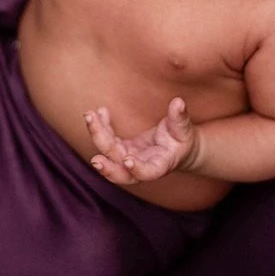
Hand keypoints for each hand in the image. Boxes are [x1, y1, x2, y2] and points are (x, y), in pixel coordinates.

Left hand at [83, 99, 199, 185]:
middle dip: (107, 166)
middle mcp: (141, 166)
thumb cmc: (183, 140)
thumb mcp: (184, 129)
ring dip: (98, 136)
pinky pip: (107, 141)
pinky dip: (102, 127)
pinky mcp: (122, 150)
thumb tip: (178, 102)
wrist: (177, 148)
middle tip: (95, 159)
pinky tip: (100, 112)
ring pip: (109, 154)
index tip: (128, 160)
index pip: (148, 172)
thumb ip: (180, 118)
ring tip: (90, 116)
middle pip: (121, 171)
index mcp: (160, 165)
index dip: (138, 169)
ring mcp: (129, 159)